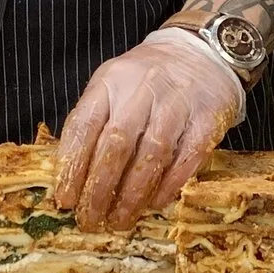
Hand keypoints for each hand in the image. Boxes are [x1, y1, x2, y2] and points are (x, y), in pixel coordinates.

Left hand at [53, 30, 243, 232]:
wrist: (201, 52)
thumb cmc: (148, 78)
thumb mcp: (113, 85)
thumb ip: (94, 121)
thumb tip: (70, 174)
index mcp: (111, 81)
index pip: (85, 125)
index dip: (73, 166)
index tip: (65, 199)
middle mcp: (142, 89)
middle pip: (116, 144)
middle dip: (100, 188)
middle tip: (91, 219)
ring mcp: (178, 102)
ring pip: (151, 154)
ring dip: (133, 194)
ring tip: (120, 220)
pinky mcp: (208, 117)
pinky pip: (186, 157)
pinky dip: (169, 184)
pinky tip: (155, 203)